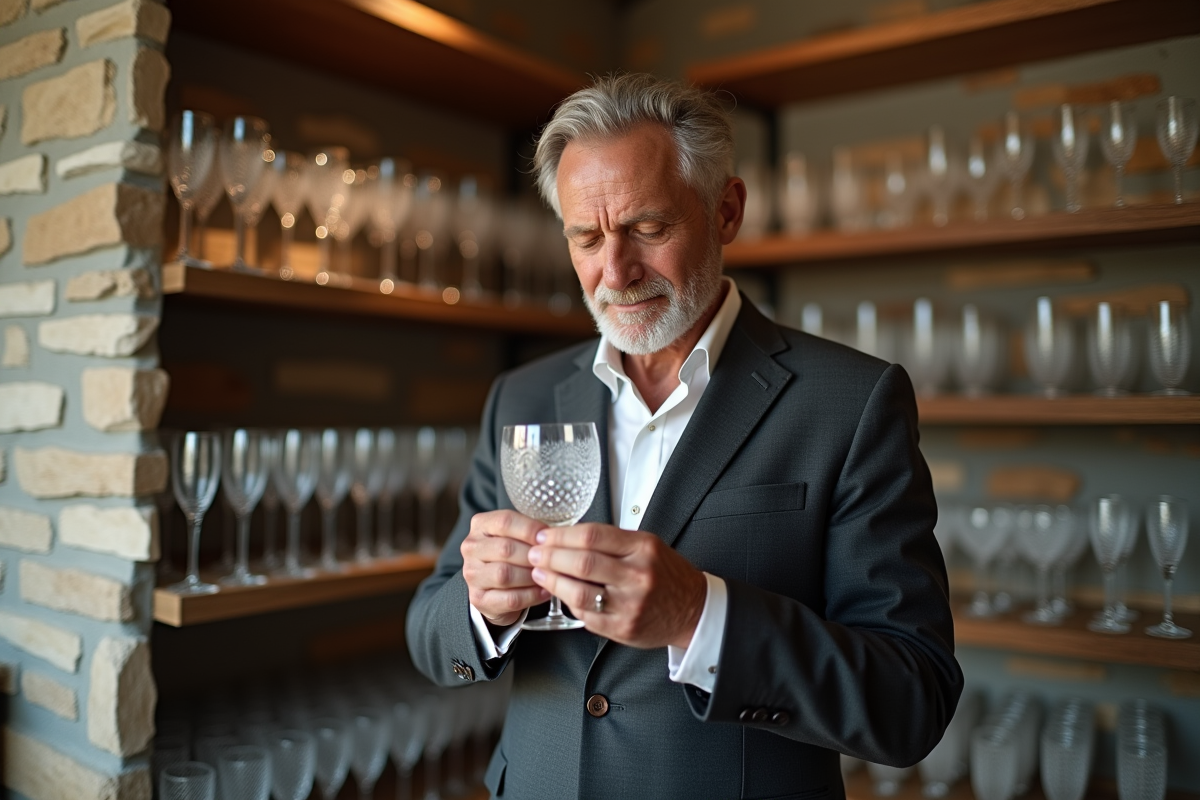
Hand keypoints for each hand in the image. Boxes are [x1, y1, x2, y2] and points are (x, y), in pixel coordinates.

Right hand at [460, 510, 551, 626]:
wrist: (496, 587)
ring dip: (532, 576)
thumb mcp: (519, 536)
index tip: (549, 537)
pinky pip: (510, 598)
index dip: (531, 529)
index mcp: (481, 525)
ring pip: (505, 575)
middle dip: (533, 556)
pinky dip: (532, 595)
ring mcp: (471, 574)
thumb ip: (532, 532)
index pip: (505, 522)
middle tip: (552, 560)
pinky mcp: (478, 598)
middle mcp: (471, 547)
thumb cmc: (513, 555)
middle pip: (506, 548)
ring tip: (549, 576)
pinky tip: (544, 591)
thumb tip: (555, 536)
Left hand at [527, 524, 706, 648]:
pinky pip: (586, 616)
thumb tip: (567, 535)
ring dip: (552, 582)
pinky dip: (569, 603)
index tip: (545, 536)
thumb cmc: (666, 575)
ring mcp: (630, 605)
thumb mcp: (647, 546)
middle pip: (582, 563)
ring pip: (579, 593)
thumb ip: (612, 541)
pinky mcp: (623, 628)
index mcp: (643, 549)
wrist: (693, 610)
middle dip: (551, 557)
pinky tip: (562, 594)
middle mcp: (638, 576)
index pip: (592, 536)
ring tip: (540, 574)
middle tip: (535, 554)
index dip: (561, 536)